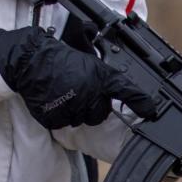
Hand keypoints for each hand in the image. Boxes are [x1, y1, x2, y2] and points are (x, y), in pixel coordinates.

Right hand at [0, 26, 155, 128]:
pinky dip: (59, 115)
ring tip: (64, 93)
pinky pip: (63, 123)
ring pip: (81, 120)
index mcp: (99, 76)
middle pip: (100, 113)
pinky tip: (54, 99)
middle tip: (80, 92)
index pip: (125, 89)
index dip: (141, 101)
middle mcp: (89, 93)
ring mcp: (72, 106)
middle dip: (93, 107)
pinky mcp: (55, 116)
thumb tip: (118, 90)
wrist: (31, 61)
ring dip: (75, 111)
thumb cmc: (60, 58)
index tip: (150, 111)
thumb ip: (104, 78)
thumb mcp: (89, 61)